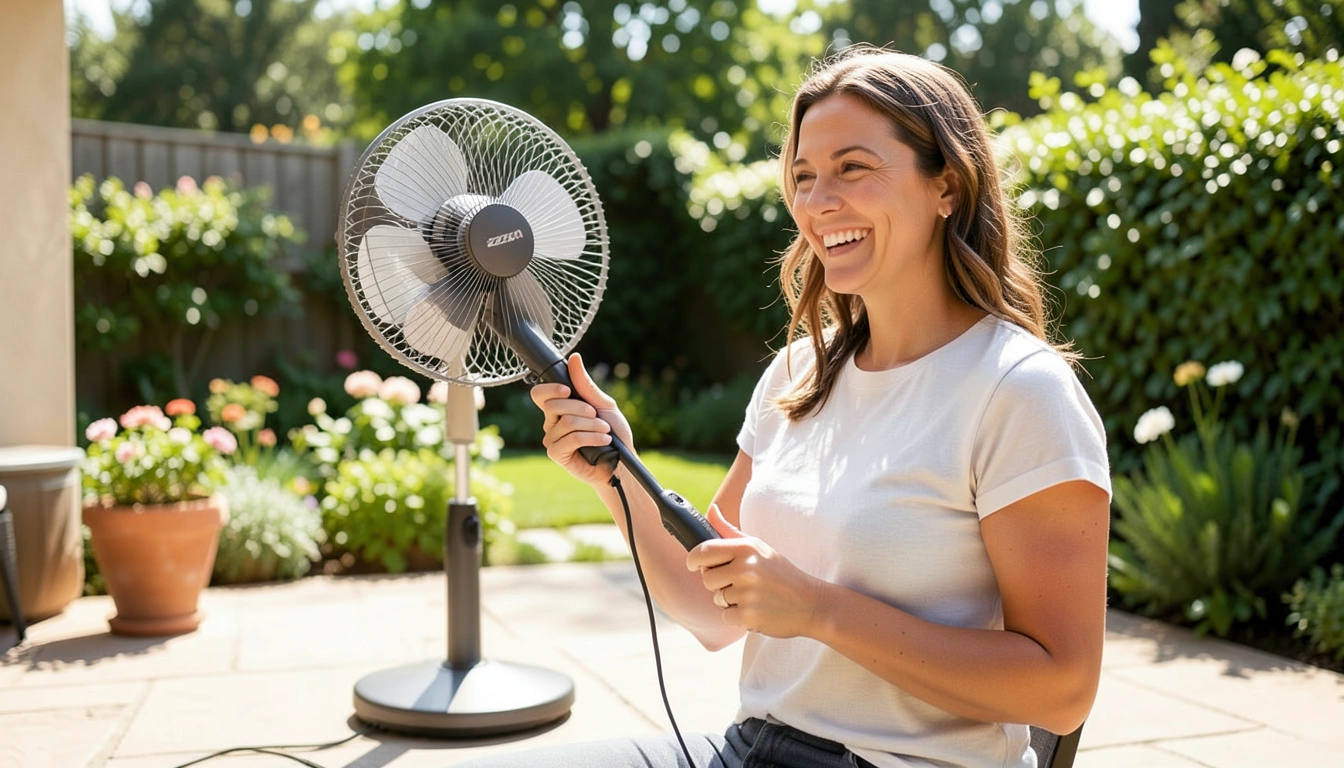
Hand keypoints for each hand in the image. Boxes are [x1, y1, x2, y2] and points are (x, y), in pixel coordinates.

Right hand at [529, 353, 633, 486]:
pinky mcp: (556, 454)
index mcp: (559, 408)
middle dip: (581, 408)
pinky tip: (604, 441)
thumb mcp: (603, 404)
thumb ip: (585, 384)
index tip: (567, 389)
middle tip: (598, 416)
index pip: (539, 394)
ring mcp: (552, 439)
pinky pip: (571, 438)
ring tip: (605, 431)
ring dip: (592, 425)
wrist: (622, 461)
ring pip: (566, 422)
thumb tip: (574, 358)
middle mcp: (551, 422)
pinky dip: (591, 437)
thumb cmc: (613, 432)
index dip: (550, 389)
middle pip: (553, 405)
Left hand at [686, 504, 826, 638]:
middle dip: (718, 583)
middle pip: (707, 578)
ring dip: (730, 601)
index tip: (695, 564)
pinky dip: (738, 616)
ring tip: (753, 595)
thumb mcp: (759, 547)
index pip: (703, 551)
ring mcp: (746, 593)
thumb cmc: (782, 574)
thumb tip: (711, 510)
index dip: (694, 559)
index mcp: (746, 548)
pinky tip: (757, 609)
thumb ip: (730, 532)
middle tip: (740, 582)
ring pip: (717, 599)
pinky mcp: (748, 615)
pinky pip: (726, 617)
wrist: (811, 603)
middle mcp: (745, 568)